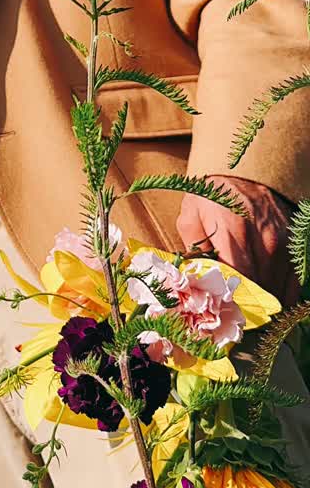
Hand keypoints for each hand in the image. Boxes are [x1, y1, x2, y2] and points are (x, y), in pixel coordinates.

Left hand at [177, 174, 299, 303]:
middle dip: (246, 307)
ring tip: (248, 311)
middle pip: (260, 289)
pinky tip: (265, 299)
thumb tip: (196, 280)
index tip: (222, 314)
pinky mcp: (295, 245)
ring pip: (278, 290)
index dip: (231, 302)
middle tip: (233, 318)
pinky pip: (293, 283)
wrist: (246, 170)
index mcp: (233, 230)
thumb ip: (193, 249)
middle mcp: (264, 239)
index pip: (239, 280)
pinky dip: (280, 295)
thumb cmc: (214, 195)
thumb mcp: (191, 215)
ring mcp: (283, 243)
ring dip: (264, 304)